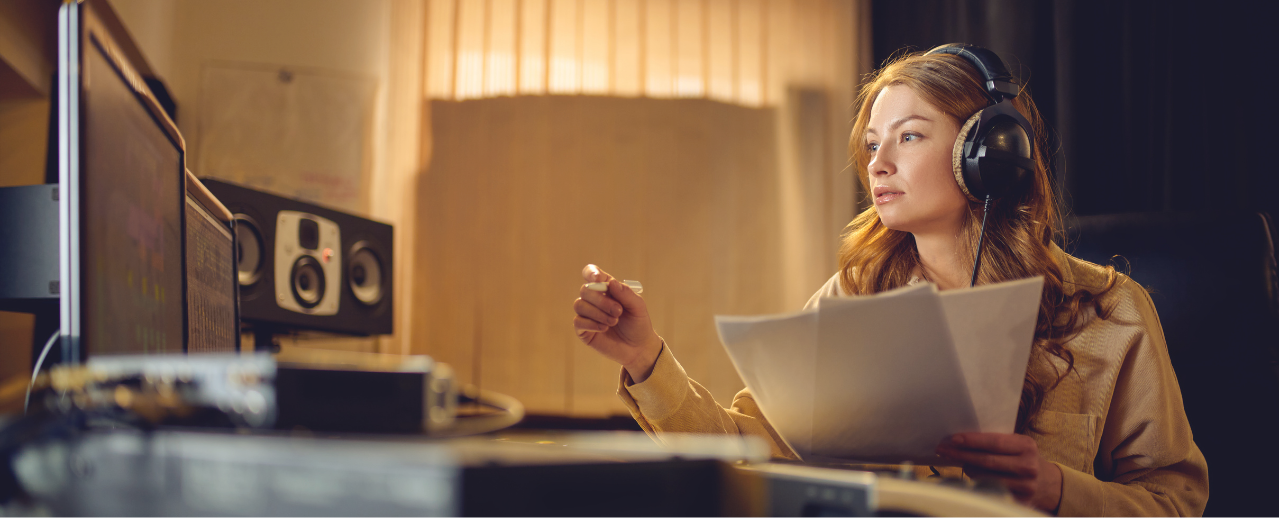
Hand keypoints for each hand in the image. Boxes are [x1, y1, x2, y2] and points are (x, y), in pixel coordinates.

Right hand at [572, 264, 662, 381]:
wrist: (639, 348)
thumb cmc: (638, 324)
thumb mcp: (637, 306)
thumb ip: (625, 293)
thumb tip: (611, 282)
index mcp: (607, 289)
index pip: (592, 274)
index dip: (591, 272)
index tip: (597, 278)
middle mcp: (594, 300)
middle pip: (585, 290)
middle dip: (601, 300)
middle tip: (618, 311)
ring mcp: (587, 315)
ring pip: (579, 305)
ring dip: (598, 313)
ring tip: (614, 321)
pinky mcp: (583, 330)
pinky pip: (578, 321)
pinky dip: (592, 324)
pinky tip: (604, 328)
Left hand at [935, 432, 1062, 512]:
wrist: (1048, 483)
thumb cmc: (1023, 458)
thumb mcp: (1017, 445)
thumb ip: (996, 442)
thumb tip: (961, 440)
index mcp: (1027, 446)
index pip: (994, 442)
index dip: (972, 441)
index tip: (953, 439)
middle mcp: (1028, 466)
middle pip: (987, 460)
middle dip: (962, 454)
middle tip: (943, 449)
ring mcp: (1025, 486)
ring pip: (985, 477)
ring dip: (967, 469)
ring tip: (960, 462)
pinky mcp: (1020, 501)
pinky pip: (991, 491)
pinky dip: (977, 483)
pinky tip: (969, 477)